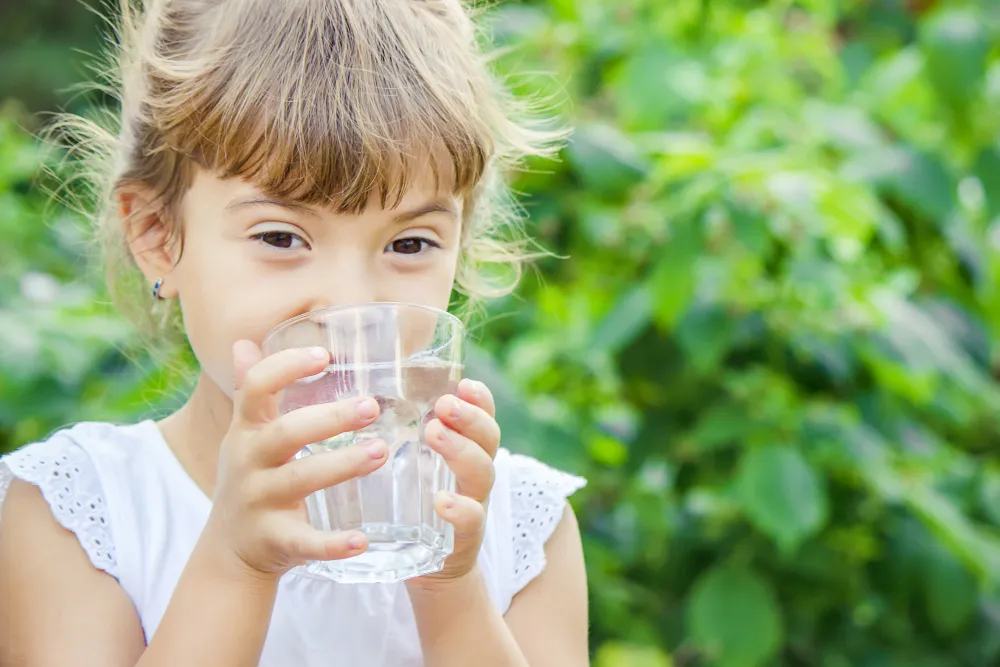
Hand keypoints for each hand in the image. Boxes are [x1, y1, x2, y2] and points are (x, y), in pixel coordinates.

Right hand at [204, 339, 386, 577]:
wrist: (229, 549)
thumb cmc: (250, 476)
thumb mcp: (245, 434)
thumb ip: (250, 391)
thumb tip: (243, 343)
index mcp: (246, 430)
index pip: (256, 389)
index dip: (285, 368)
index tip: (324, 356)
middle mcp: (248, 462)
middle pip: (286, 433)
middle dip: (330, 419)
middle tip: (372, 407)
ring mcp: (259, 502)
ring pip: (301, 480)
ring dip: (343, 465)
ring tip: (381, 452)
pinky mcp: (275, 540)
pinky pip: (306, 541)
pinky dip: (333, 543)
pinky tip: (363, 539)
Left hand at [409, 378, 500, 586]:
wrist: (428, 568)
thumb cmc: (414, 505)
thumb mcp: (413, 465)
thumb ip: (400, 433)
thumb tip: (360, 391)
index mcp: (467, 449)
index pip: (483, 415)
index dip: (480, 399)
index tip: (463, 382)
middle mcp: (476, 472)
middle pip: (488, 437)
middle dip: (469, 417)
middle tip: (444, 404)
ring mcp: (475, 504)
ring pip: (482, 472)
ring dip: (460, 449)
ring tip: (434, 433)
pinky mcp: (465, 537)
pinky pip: (471, 520)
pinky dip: (460, 509)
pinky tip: (442, 501)